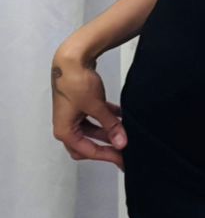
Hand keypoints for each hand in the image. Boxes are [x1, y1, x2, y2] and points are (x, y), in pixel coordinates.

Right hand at [51, 46, 126, 169]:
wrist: (72, 59)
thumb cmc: (76, 83)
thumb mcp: (96, 107)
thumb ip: (110, 126)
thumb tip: (122, 142)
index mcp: (65, 131)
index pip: (87, 151)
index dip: (107, 155)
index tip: (122, 158)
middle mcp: (66, 125)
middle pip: (87, 145)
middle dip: (106, 146)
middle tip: (124, 150)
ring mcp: (73, 115)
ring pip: (93, 130)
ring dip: (108, 131)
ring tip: (126, 132)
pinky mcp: (80, 105)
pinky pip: (95, 117)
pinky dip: (107, 118)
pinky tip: (122, 116)